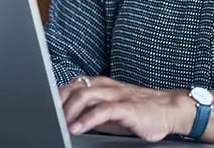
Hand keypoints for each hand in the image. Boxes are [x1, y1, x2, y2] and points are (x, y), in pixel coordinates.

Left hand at [58, 76, 193, 142]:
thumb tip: (68, 120)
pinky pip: (103, 110)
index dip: (56, 95)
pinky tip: (76, 129)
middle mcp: (108, 86)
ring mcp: (118, 95)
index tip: (42, 108)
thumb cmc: (141, 111)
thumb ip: (91, 111)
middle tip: (47, 117)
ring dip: (68, 110)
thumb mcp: (111, 111)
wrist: (171, 110)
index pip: (73, 85)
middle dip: (57, 102)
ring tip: (57, 124)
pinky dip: (87, 120)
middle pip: (75, 87)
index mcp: (102, 85)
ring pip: (86, 95)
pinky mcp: (128, 107)